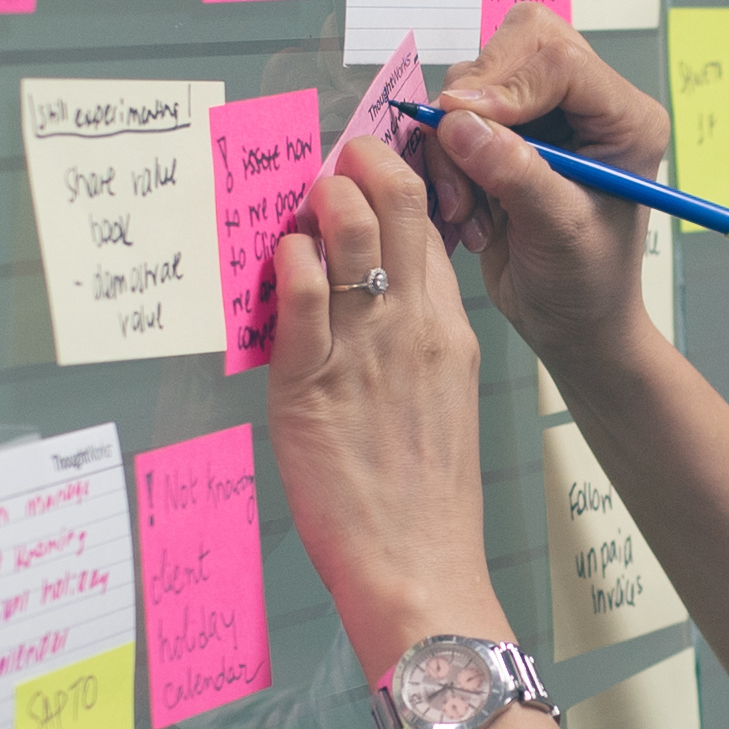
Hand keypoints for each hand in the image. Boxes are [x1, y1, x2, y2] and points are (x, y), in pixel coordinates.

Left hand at [261, 108, 510, 661]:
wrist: (420, 566)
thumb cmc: (425, 498)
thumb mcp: (440, 399)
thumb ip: (412, 342)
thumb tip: (374, 298)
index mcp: (446, 328)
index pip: (430, 223)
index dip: (398, 178)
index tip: (370, 165)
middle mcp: (412, 326)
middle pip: (397, 205)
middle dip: (362, 163)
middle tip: (334, 162)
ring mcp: (364, 349)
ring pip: (349, 233)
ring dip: (321, 201)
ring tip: (304, 208)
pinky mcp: (313, 382)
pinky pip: (300, 294)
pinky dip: (288, 261)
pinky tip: (283, 260)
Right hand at [425, 6, 669, 374]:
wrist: (571, 325)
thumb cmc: (586, 286)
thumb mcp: (559, 232)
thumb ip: (515, 173)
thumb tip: (459, 123)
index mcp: (624, 118)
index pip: (560, 62)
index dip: (506, 85)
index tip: (459, 123)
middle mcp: (585, 103)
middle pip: (519, 43)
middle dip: (476, 101)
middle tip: (462, 166)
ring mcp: (541, 113)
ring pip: (475, 77)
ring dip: (455, 141)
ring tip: (469, 209)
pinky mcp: (503, 132)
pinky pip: (453, 112)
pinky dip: (444, 157)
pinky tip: (465, 209)